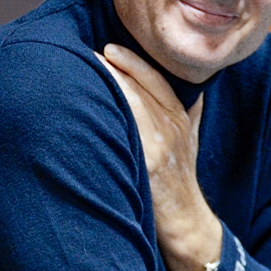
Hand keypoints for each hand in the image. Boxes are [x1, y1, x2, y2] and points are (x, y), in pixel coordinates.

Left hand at [100, 45, 223, 270]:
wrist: (186, 221)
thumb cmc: (180, 179)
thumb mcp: (190, 140)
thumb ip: (187, 112)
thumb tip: (185, 87)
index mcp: (181, 117)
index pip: (156, 79)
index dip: (133, 61)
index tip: (110, 49)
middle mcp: (172, 126)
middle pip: (139, 86)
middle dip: (112, 68)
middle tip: (86, 54)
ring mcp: (160, 145)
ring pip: (130, 104)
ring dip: (104, 86)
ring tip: (79, 73)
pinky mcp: (148, 164)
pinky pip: (124, 132)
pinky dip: (106, 116)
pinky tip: (86, 108)